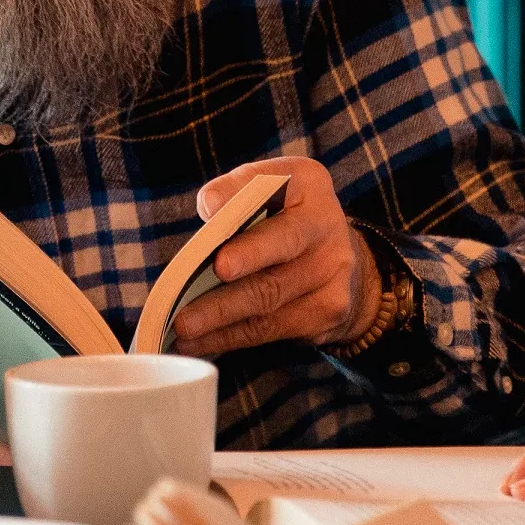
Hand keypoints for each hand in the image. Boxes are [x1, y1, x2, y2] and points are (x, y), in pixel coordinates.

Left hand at [169, 157, 368, 356]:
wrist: (341, 263)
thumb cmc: (282, 222)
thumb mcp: (267, 193)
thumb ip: (237, 193)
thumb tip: (210, 209)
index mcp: (308, 184)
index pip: (277, 182)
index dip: (242, 192)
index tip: (210, 207)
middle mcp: (326, 225)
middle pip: (282, 243)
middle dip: (246, 258)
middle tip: (216, 269)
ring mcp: (332, 273)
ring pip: (270, 296)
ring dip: (221, 313)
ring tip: (184, 324)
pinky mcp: (327, 313)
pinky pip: (270, 328)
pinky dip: (228, 337)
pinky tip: (197, 342)